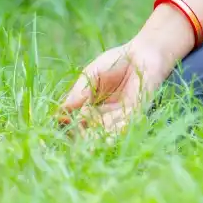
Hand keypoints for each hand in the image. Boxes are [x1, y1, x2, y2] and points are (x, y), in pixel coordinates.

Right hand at [57, 38, 174, 133]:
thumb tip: (64, 108)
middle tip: (72, 138)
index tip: (59, 122)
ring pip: (104, 132)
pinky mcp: (135, 112)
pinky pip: (124, 126)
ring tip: (87, 148)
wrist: (143, 53)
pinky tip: (108, 140)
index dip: (66, 123)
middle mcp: (103, 115)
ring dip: (96, 140)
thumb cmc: (116, 61)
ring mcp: (119, 116)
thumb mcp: (91, 74)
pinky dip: (116, 134)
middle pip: (88, 130)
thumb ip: (80, 90)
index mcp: (90, 107)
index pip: (74, 119)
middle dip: (80, 136)